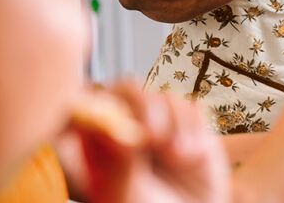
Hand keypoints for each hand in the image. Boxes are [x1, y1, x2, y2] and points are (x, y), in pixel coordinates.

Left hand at [70, 83, 229, 202]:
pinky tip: (190, 157)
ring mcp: (158, 124)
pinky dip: (193, 129)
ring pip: (163, 97)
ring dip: (174, 123)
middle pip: (127, 90)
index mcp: (97, 144)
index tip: (116, 128)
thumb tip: (109, 130)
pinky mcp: (188, 125)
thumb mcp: (124, 195)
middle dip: (143, 107)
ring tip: (176, 157)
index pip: (90, 104)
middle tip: (152, 136)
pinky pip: (191, 107)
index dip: (103, 105)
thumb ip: (117, 164)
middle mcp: (126, 128)